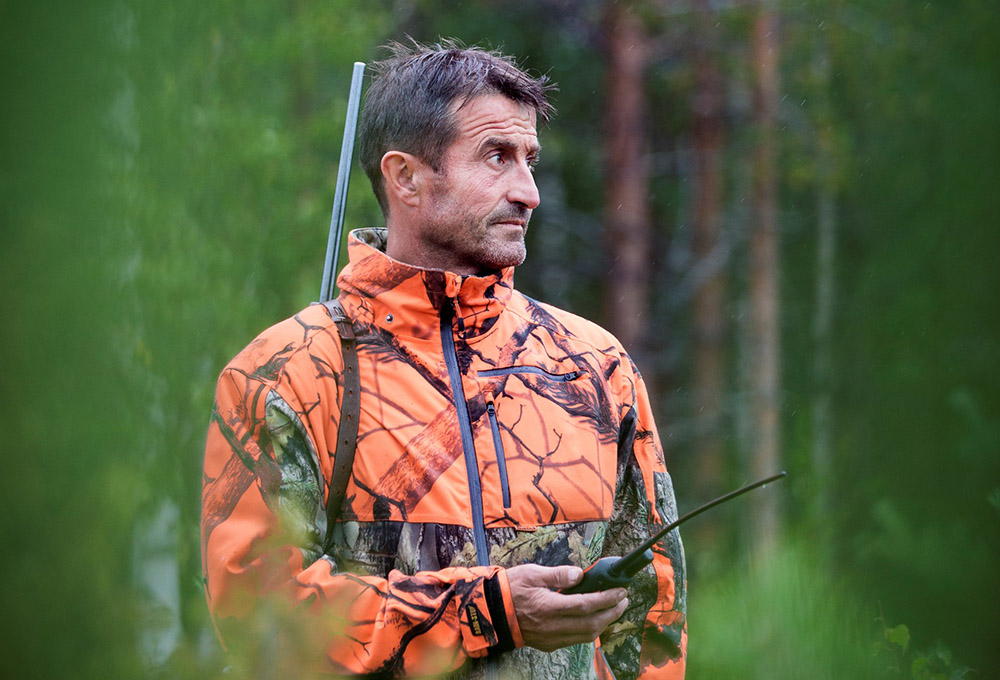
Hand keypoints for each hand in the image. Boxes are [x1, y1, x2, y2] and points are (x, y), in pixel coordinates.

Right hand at [505, 563, 628, 651]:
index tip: (620, 590)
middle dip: (612, 612)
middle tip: (624, 600)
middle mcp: (552, 626)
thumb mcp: (531, 573)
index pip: (586, 605)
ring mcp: (551, 638)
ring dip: (604, 623)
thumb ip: (557, 574)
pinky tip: (595, 620)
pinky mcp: (549, 644)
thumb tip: (579, 574)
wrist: (491, 612)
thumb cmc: (510, 588)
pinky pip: (576, 640)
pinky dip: (590, 631)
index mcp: (548, 606)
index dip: (606, 598)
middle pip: (591, 624)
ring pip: (586, 636)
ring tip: (614, 609)